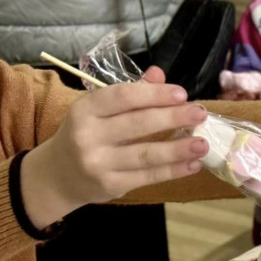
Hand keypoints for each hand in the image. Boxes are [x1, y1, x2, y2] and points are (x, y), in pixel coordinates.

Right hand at [19, 67, 209, 228]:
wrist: (57, 175)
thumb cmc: (84, 134)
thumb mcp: (97, 110)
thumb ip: (129, 92)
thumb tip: (159, 74)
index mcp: (84, 110)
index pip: (123, 97)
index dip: (154, 94)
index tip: (181, 94)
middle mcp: (87, 136)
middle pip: (138, 124)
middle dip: (173, 118)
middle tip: (200, 114)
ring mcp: (97, 164)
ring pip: (145, 154)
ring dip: (178, 149)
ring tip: (203, 143)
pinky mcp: (108, 186)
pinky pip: (146, 177)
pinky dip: (172, 171)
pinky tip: (192, 165)